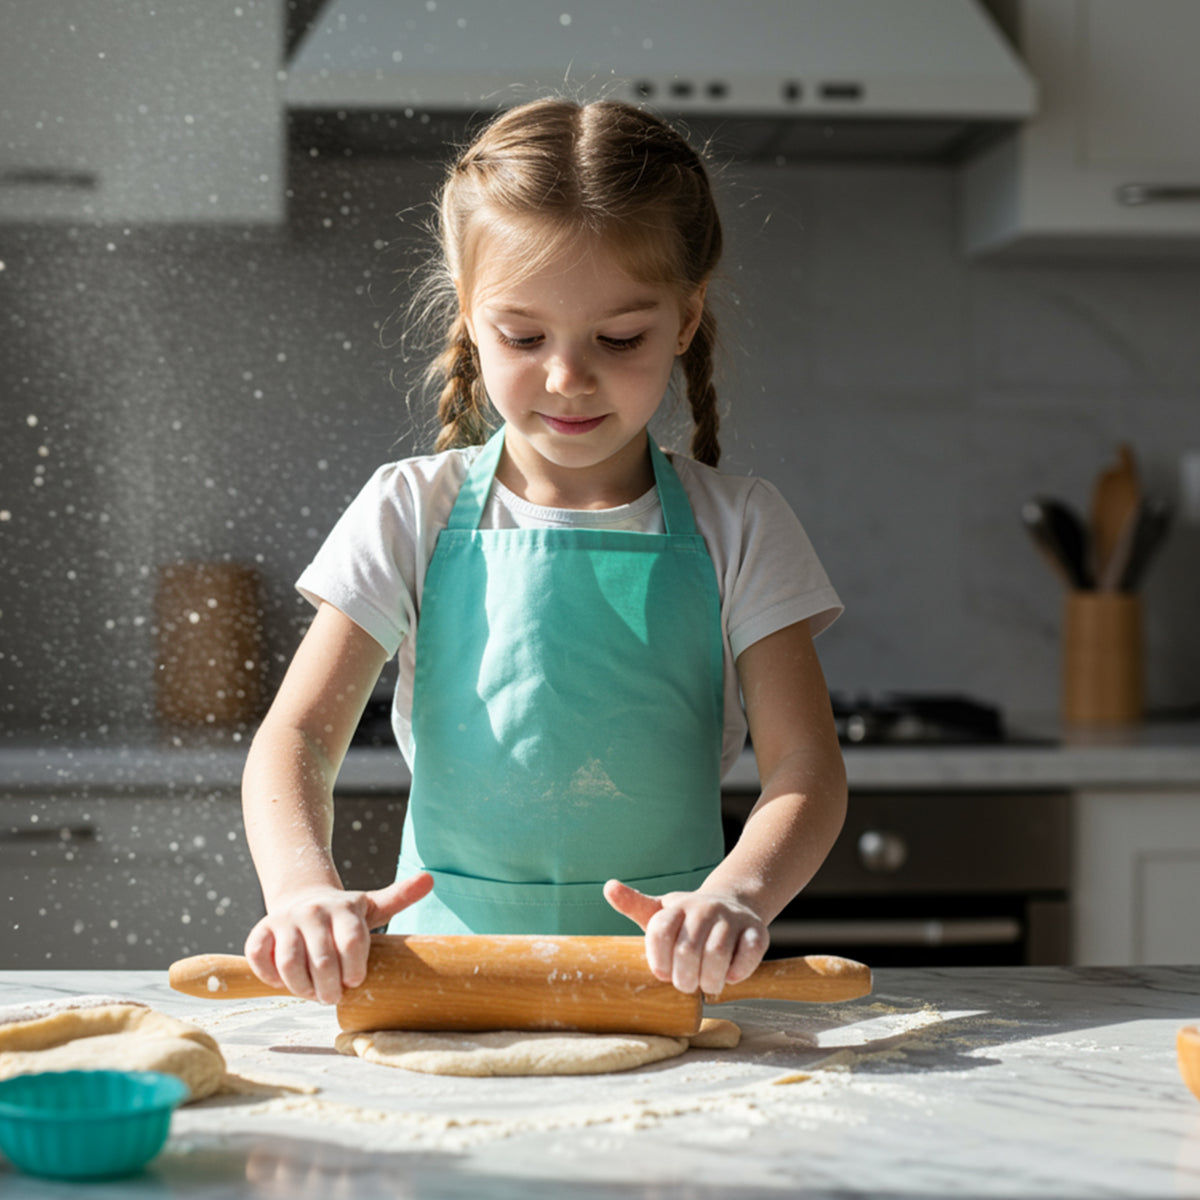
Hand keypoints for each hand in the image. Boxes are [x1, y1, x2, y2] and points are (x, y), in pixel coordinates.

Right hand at [244, 872, 432, 1005]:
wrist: (303, 899)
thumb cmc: (344, 915)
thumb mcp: (372, 906)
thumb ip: (399, 897)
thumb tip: (430, 879)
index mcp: (344, 908)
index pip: (352, 941)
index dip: (354, 967)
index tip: (356, 981)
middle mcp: (313, 911)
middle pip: (322, 959)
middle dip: (329, 986)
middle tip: (333, 996)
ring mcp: (285, 920)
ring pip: (289, 963)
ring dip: (301, 987)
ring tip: (312, 993)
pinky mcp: (261, 930)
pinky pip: (259, 958)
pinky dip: (270, 976)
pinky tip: (284, 983)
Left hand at [603, 879, 767, 995]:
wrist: (731, 905)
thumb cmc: (687, 919)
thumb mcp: (659, 911)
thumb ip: (633, 904)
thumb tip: (608, 886)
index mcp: (676, 906)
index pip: (660, 930)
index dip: (658, 959)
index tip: (661, 973)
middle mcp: (704, 908)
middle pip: (688, 950)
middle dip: (684, 977)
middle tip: (686, 985)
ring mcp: (731, 918)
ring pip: (717, 953)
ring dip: (710, 979)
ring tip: (707, 986)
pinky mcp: (756, 930)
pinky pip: (749, 953)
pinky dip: (739, 971)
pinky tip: (731, 976)